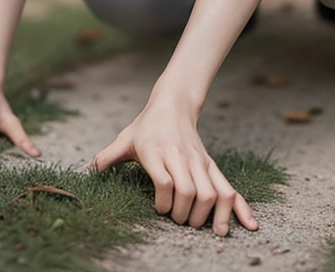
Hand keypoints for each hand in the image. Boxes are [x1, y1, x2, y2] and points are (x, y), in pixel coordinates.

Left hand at [89, 98, 257, 236]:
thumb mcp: (125, 138)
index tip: (159, 209)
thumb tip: (86, 171)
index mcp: (158, 152)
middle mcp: (181, 157)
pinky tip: (248, 225)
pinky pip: (229, 188)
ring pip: (213, 192)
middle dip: (185, 216)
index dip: (164, 202)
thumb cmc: (147, 125)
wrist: (173, 103)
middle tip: (178, 221)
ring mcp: (200, 162)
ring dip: (212, 216)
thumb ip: (107, 156)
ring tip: (209, 231)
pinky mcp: (211, 166)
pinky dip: (241, 208)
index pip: (167, 182)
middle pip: (191, 192)